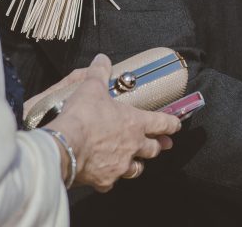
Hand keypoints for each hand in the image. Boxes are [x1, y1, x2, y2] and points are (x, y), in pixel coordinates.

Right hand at [44, 54, 180, 191]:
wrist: (65, 146)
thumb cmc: (83, 116)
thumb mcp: (92, 87)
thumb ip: (100, 72)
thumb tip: (102, 59)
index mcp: (135, 123)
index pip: (162, 123)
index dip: (172, 124)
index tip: (177, 125)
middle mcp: (133, 146)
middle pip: (153, 149)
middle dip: (157, 146)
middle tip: (161, 145)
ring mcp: (120, 165)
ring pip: (137, 169)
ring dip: (137, 164)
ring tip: (135, 163)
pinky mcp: (105, 180)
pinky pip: (112, 182)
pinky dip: (110, 178)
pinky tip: (106, 176)